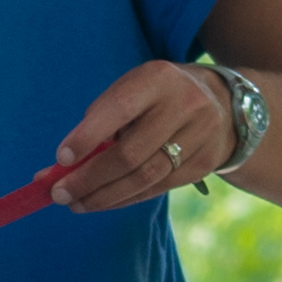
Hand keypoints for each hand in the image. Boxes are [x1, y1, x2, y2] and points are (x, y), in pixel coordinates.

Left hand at [49, 56, 232, 213]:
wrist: (222, 103)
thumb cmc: (156, 98)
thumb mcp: (131, 91)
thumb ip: (98, 122)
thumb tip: (59, 167)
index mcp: (159, 78)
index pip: (119, 109)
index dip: (88, 137)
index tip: (61, 159)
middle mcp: (184, 104)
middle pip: (131, 154)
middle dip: (90, 178)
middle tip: (60, 194)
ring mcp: (200, 136)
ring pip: (145, 178)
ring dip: (105, 196)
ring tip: (77, 203)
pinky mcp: (205, 163)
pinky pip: (157, 188)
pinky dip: (125, 198)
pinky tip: (104, 202)